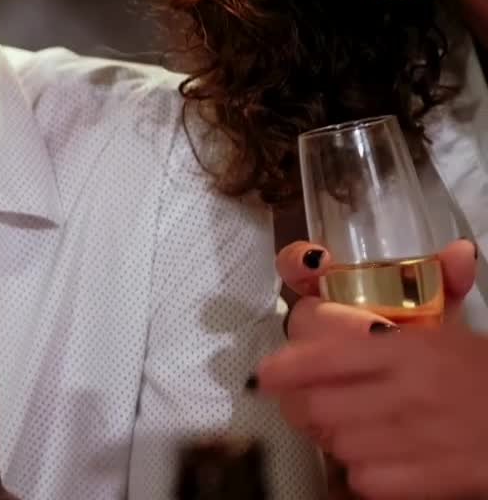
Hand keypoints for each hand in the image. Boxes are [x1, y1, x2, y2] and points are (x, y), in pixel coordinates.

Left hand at [253, 238, 484, 498]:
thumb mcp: (462, 330)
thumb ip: (443, 289)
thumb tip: (457, 253)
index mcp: (411, 346)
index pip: (325, 353)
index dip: (287, 365)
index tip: (269, 373)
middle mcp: (412, 390)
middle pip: (316, 405)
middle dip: (304, 407)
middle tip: (309, 404)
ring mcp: (424, 437)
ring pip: (338, 444)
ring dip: (335, 440)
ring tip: (351, 429)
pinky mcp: (438, 478)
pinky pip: (368, 481)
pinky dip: (365, 474)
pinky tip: (379, 460)